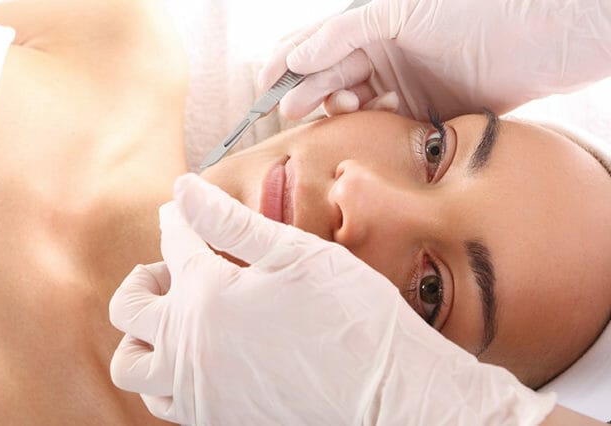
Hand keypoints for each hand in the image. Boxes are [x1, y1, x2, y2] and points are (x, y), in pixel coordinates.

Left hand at [109, 174, 555, 424]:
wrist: (390, 398)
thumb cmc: (353, 319)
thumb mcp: (297, 256)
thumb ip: (232, 223)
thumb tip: (184, 191)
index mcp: (208, 295)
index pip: (175, 245)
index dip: (177, 222)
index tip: (181, 214)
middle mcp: (189, 347)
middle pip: (127, 308)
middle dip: (143, 279)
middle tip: (173, 273)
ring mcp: (198, 391)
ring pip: (132, 365)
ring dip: (143, 335)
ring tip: (176, 321)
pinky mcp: (215, 421)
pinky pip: (163, 402)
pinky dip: (166, 376)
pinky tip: (200, 359)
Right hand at [258, 0, 610, 119]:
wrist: (536, 36)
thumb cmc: (469, 9)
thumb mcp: (396, 12)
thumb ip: (342, 35)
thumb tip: (294, 60)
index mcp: (370, 26)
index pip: (314, 47)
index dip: (285, 67)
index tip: (264, 89)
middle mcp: (382, 55)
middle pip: (328, 78)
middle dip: (308, 92)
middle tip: (293, 109)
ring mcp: (402, 84)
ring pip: (353, 106)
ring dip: (338, 109)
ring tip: (339, 108)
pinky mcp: (423, 112)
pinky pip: (385, 125)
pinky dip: (374, 126)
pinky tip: (376, 120)